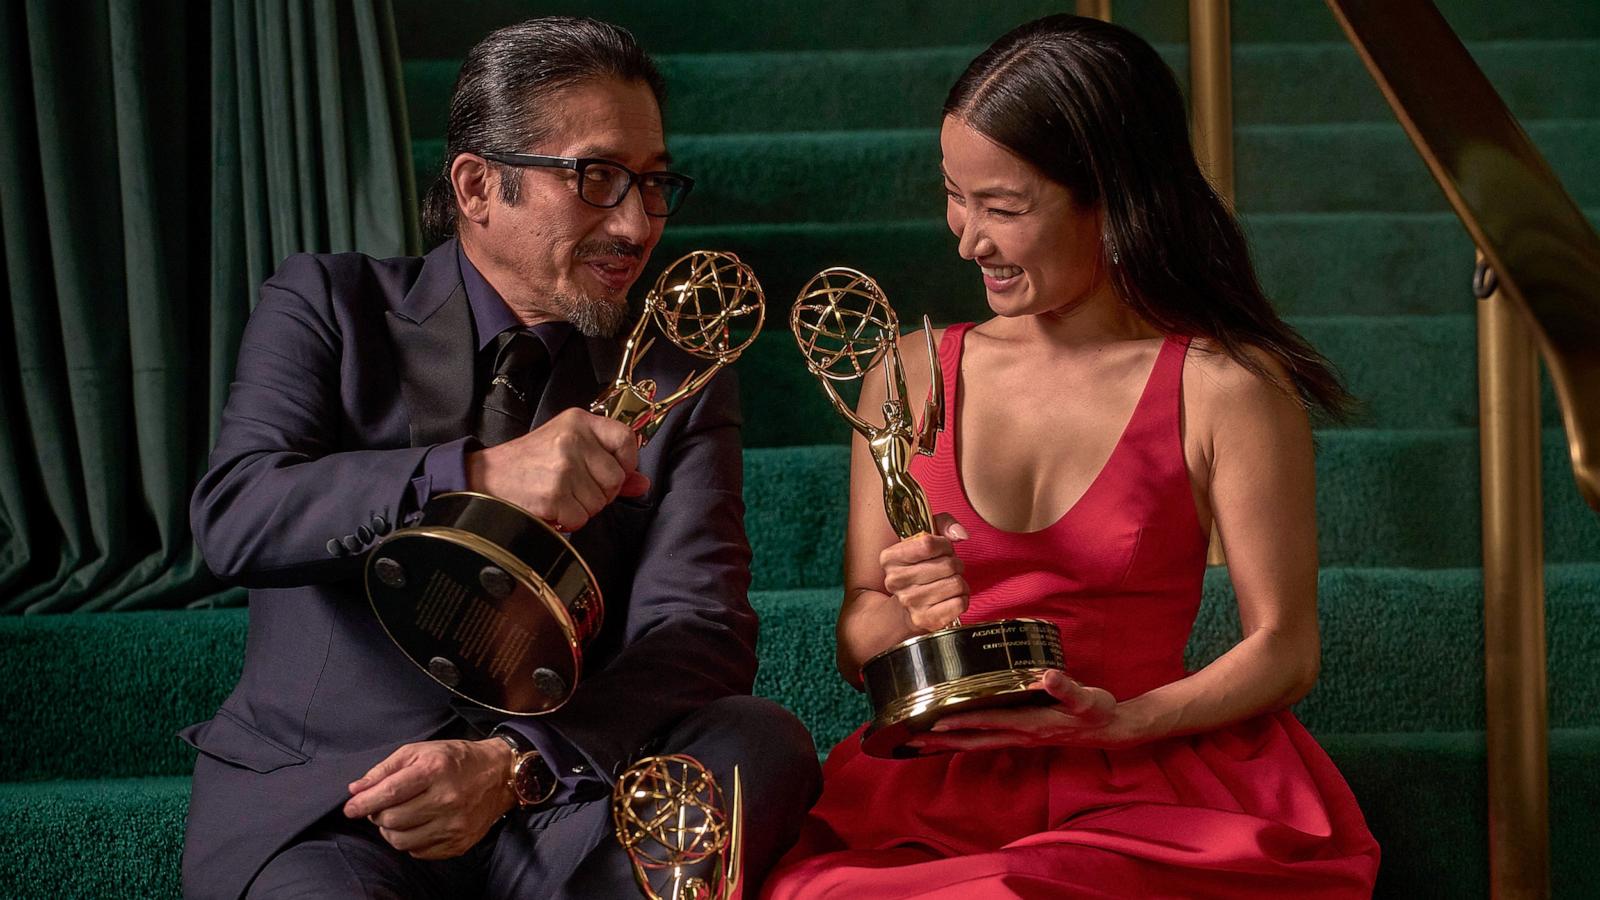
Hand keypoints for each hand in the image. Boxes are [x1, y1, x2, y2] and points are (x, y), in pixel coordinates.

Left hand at [343, 738, 515, 859]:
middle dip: (378, 815)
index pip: (389, 792)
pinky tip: (418, 825)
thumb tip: (355, 790)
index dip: (364, 803)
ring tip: (398, 817)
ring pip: (402, 840)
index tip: (350, 808)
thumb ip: (385, 769)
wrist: (498, 774)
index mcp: (434, 770)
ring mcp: (454, 824)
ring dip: (391, 830)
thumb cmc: (455, 759)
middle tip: (382, 806)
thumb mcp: (419, 751)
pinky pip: (419, 852)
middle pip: (392, 819)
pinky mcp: (458, 843)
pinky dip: (411, 840)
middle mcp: (446, 799)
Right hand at [466, 408, 650, 530]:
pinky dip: (568, 521)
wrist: (484, 477)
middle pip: (616, 478)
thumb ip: (607, 463)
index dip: (627, 462)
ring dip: (582, 508)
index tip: (612, 472)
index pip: (626, 439)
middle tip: (573, 488)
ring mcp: (563, 467)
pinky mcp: (553, 494)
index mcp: (578, 421)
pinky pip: (581, 518)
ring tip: (558, 496)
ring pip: (600, 502)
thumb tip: (642, 483)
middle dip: (600, 492)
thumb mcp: (567, 448)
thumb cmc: (528, 463)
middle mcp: (573, 439)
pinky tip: (551, 507)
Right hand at [880, 512, 969, 632]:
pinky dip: (962, 599)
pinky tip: (951, 597)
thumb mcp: (925, 538)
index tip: (943, 549)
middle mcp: (895, 581)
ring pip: (956, 584)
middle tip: (949, 568)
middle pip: (947, 565)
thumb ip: (944, 524)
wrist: (907, 605)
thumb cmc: (920, 567)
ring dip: (960, 582)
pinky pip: (959, 603)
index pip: (928, 544)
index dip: (944, 544)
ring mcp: (909, 602)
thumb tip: (960, 534)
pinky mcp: (924, 620)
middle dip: (955, 564)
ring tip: (949, 582)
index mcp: (889, 558)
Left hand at [906, 670, 1133, 752]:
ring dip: (948, 743)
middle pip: (974, 739)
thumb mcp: (1087, 698)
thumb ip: (1066, 688)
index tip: (935, 720)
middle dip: (942, 740)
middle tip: (911, 739)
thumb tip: (1048, 676)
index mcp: (1031, 724)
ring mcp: (1020, 737)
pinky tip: (952, 736)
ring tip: (920, 742)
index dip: (961, 721)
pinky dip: (966, 738)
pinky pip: (987, 739)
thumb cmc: (1097, 711)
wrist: (1111, 729)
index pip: (988, 722)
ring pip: (977, 742)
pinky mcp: (1022, 735)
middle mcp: (1020, 735)